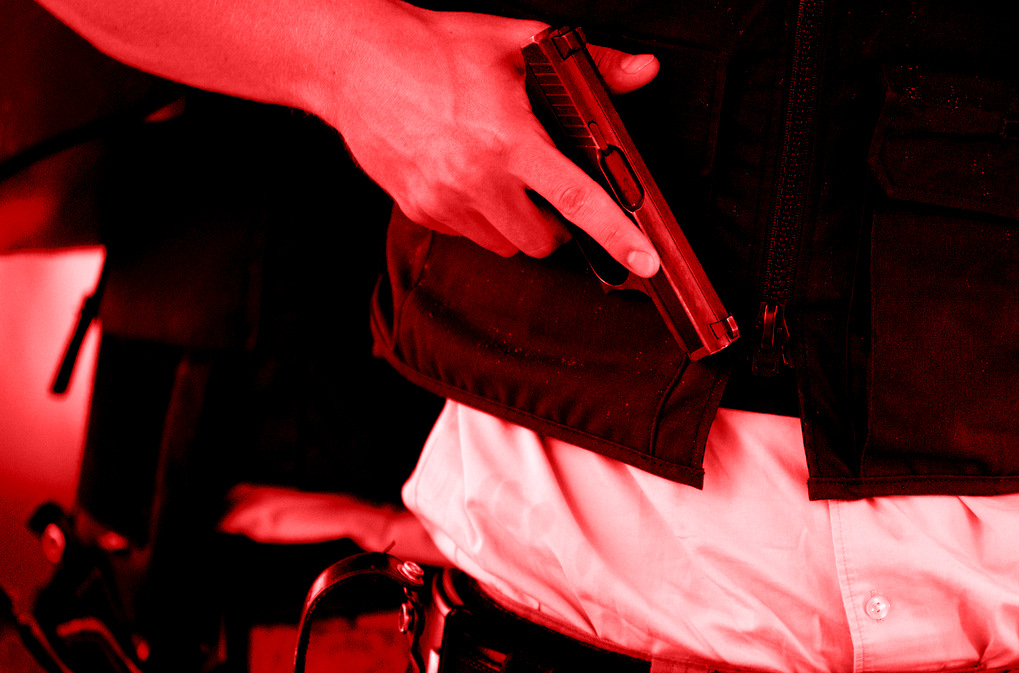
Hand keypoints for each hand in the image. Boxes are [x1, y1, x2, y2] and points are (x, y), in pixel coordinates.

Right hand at [328, 8, 660, 273]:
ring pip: (506, 245)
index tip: (644, 261)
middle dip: (557, 225)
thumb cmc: (434, 49)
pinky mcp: (419, 211)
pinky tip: (468, 178)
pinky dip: (479, 219)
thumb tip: (643, 72)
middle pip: (543, 241)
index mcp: (508, 140)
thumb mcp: (517, 44)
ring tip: (504, 179)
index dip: (616, 235)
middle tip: (547, 188)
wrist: (354, 59)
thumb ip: (590, 64)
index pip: (576, 200)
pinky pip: (468, 236)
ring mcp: (443, 201)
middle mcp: (475, 178)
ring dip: (517, 225)